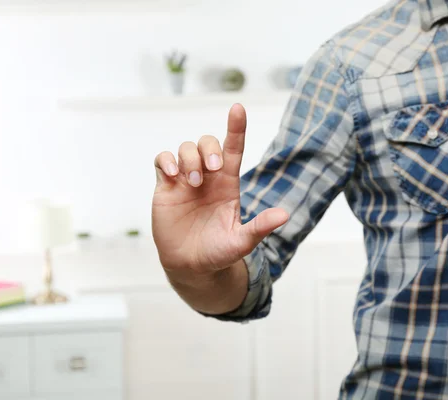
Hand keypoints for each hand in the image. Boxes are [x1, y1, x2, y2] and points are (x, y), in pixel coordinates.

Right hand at [152, 104, 288, 277]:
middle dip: (209, 149)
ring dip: (189, 159)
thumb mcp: (242, 241)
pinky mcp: (166, 187)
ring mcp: (185, 180)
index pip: (233, 148)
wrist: (192, 266)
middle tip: (211, 171)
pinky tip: (172, 176)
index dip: (236, 127)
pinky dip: (166, 161)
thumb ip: (260, 227)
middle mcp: (208, 177)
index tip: (238, 109)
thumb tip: (285, 215)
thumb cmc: (219, 252)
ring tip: (193, 183)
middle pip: (207, 142)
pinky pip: (162, 160)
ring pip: (185, 147)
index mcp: (228, 183)